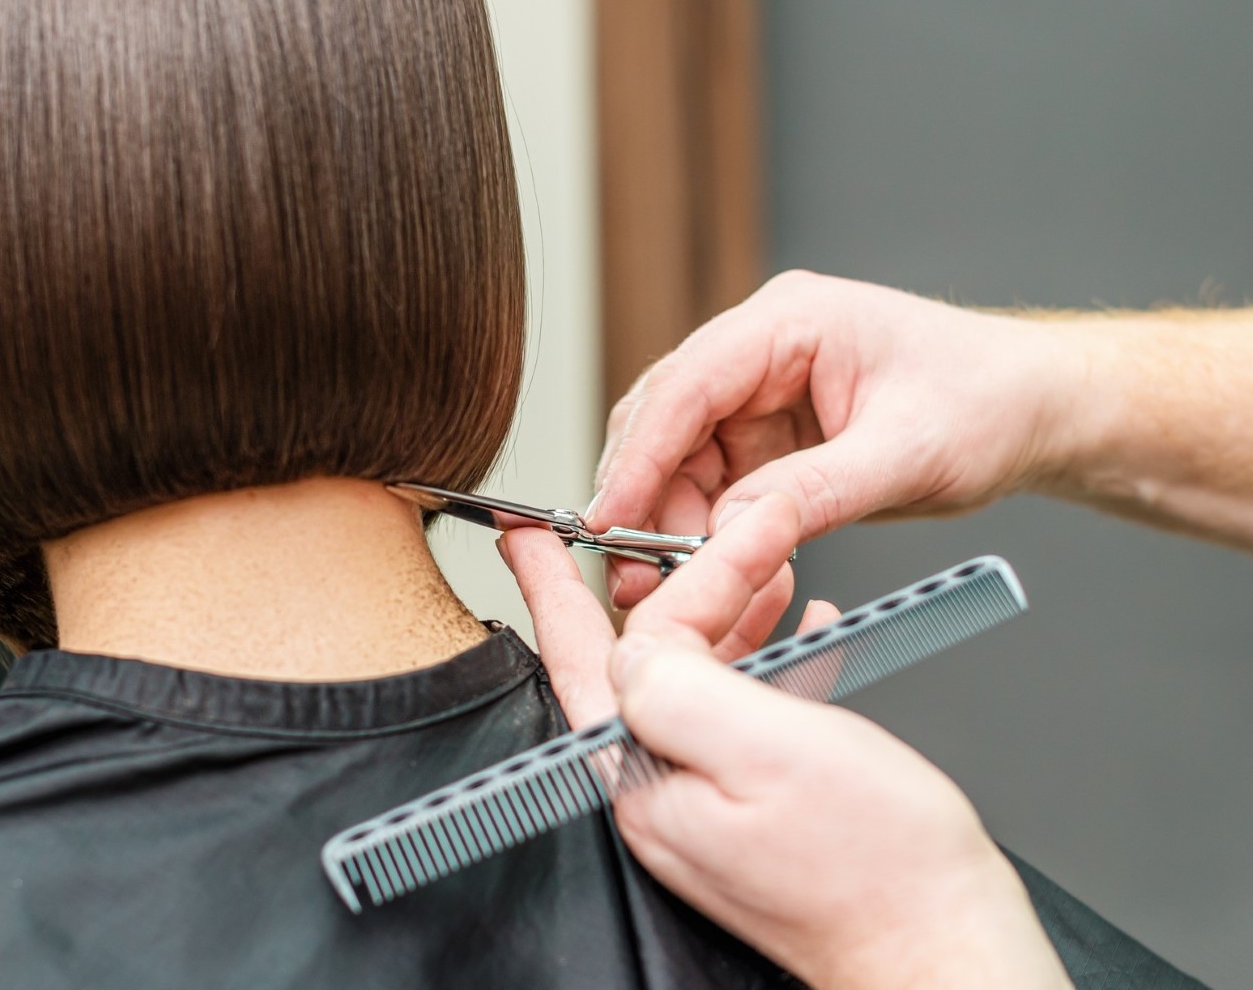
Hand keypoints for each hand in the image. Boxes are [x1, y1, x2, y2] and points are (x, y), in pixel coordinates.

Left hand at [500, 493, 1068, 989]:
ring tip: (772, 563)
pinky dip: (772, 659)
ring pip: (699, 676)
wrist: (943, 950)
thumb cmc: (877, 868)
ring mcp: (702, 803)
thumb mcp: (768, 748)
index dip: (557, 584)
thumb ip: (680, 689)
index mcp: (643, 775)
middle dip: (689, 579)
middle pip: (648, 657)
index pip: (581, 656)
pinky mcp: (749, 808)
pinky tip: (806, 632)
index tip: (530, 533)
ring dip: (735, 611)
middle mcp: (659, 791)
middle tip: (731, 526)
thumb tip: (632, 647)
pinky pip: (744, 710)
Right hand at [588, 271, 1082, 606]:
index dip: (639, 456)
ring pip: (678, 460)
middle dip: (642, 499)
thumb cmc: (989, 406)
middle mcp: (762, 348)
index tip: (608, 520)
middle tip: (632, 573)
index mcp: (791, 321)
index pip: (687, 385)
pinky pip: (711, 484)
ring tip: (671, 587)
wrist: (1036, 411)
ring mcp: (761, 391)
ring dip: (668, 523)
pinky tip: (713, 572)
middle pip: (665, 422)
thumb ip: (817, 490)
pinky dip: (704, 531)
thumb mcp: (910, 454)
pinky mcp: (768, 434)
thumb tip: (727, 528)